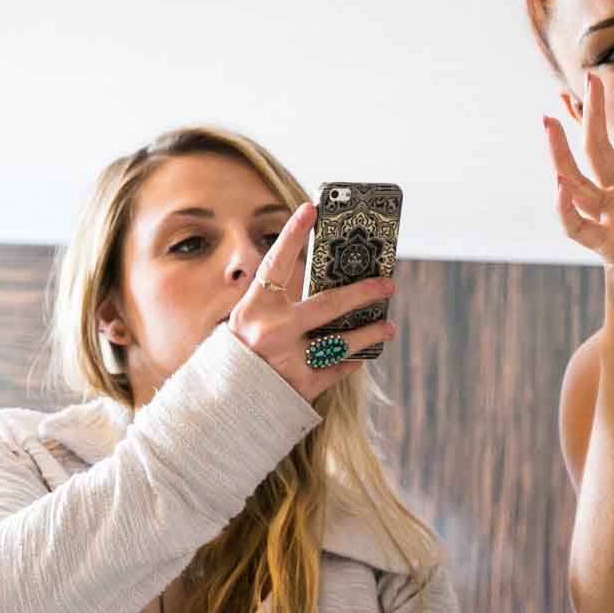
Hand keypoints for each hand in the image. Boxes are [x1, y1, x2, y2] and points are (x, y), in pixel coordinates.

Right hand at [228, 202, 397, 400]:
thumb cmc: (240, 354)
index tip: (311, 208)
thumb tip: (327, 282)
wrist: (225, 404)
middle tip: (387, 283)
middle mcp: (272, 333)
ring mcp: (289, 361)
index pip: (276, 263)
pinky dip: (352, 361)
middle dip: (363, 292)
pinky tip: (363, 354)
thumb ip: (278, 303)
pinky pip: (338, 370)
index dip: (293, 234)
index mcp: (254, 310)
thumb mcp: (248, 322)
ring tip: (387, 325)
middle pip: (328, 305)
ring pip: (343, 342)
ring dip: (369, 332)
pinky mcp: (303, 387)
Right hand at [546, 74, 613, 336]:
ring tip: (547, 121)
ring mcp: (606, 216)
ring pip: (576, 177)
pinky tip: (558, 184)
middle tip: (591, 76)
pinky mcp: (601, 241)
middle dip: (594, 113)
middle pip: (601, 146)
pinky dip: (566, 205)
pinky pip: (577, 222)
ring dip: (561, 151)